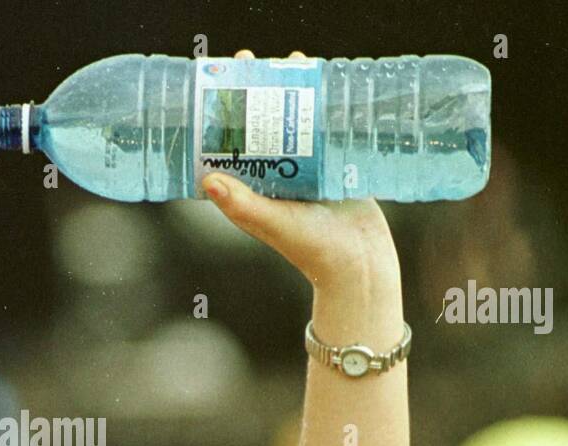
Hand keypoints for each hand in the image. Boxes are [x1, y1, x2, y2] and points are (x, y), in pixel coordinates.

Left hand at [202, 50, 398, 293]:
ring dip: (291, 90)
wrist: (360, 264)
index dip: (224, 111)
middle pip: (260, 124)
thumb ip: (243, 205)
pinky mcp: (333, 167)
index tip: (222, 80)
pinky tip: (326, 79)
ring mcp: (305, 170)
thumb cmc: (313, 250)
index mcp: (252, 188)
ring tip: (294, 61)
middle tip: (257, 59)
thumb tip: (207, 179)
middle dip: (257, 90)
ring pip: (293, 121)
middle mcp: (274, 176)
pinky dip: (322, 104)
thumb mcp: (274, 224)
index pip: (231, 141)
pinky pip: (324, 128)